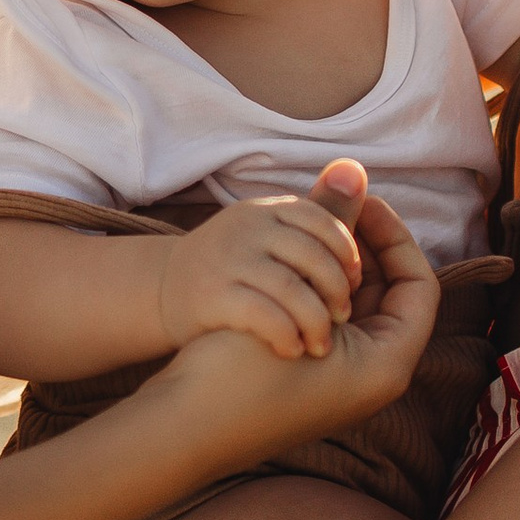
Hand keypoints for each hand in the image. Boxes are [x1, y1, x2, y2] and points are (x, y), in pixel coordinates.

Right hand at [143, 172, 435, 465]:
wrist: (181, 424)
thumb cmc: (234, 368)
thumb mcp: (290, 288)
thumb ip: (326, 227)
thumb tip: (356, 167)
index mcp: (388, 365)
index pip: (420, 285)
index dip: (394, 236)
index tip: (360, 205)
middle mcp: (377, 382)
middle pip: (391, 296)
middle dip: (360, 256)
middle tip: (328, 224)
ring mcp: (347, 390)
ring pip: (360, 312)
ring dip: (335, 278)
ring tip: (302, 258)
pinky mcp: (317, 391)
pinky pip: (332, 333)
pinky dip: (315, 305)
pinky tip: (286, 290)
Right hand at [154, 184, 362, 362]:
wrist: (162, 290)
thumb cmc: (231, 265)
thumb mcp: (268, 232)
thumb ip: (314, 213)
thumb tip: (357, 169)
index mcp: (266, 209)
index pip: (322, 221)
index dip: (346, 254)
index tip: (354, 284)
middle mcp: (247, 228)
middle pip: (312, 256)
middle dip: (336, 291)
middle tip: (344, 319)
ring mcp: (228, 260)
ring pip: (292, 289)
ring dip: (315, 321)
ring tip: (321, 343)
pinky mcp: (212, 295)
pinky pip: (264, 315)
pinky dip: (286, 335)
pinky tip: (292, 350)